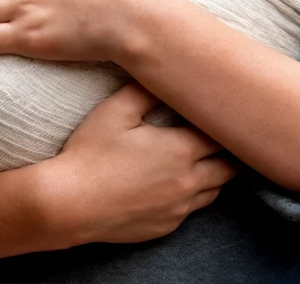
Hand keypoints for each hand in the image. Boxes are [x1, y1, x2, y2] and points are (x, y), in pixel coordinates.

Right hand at [42, 83, 237, 243]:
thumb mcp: (116, 110)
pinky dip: (195, 195)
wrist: (69, 204)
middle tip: (225, 133)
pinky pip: (193, 210)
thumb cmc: (91, 153)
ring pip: (215, 191)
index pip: (221, 134)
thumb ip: (145, 90)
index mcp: (181, 150)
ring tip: (209, 156)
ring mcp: (178, 209)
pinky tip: (181, 182)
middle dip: (229, 149)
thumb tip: (164, 72)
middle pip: (228, 166)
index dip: (223, 120)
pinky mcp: (165, 227)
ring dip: (215, 173)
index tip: (224, 109)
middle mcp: (187, 182)